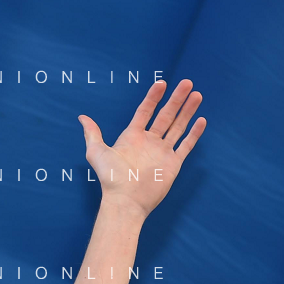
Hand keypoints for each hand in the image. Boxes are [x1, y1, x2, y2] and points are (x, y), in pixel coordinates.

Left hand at [79, 80, 205, 218]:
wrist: (126, 200)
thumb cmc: (110, 178)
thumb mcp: (97, 152)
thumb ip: (92, 133)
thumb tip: (82, 117)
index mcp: (132, 137)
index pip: (145, 111)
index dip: (153, 97)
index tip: (161, 83)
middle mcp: (149, 142)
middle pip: (165, 116)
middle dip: (176, 99)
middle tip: (187, 83)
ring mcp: (162, 152)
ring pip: (178, 127)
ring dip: (187, 111)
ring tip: (196, 94)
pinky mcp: (173, 163)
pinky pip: (186, 145)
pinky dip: (194, 133)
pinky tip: (201, 120)